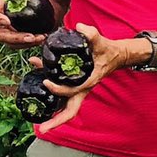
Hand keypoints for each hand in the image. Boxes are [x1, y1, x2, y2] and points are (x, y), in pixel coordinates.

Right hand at [0, 0, 52, 48]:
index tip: (7, 22)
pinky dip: (30, 44)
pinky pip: (19, 46)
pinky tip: (41, 39)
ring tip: (40, 38)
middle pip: (0, 35)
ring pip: (11, 43)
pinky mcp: (13, 40)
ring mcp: (4, 33)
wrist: (27, 4)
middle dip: (15, 38)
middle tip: (30, 37)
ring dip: (25, 43)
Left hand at [33, 23, 150, 134]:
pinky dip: (52, 100)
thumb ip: (91, 34)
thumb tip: (79, 27)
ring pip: (66, 109)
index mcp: (88, 82)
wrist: (117, 56)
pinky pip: (63, 99)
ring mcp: (79, 91)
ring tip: (39, 124)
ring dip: (53, 117)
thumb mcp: (101, 41)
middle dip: (56, 122)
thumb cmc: (108, 50)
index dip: (58, 89)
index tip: (46, 81)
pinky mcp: (75, 87)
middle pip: (70, 112)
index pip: (72, 91)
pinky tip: (39, 94)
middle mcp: (83, 90)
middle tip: (42, 129)